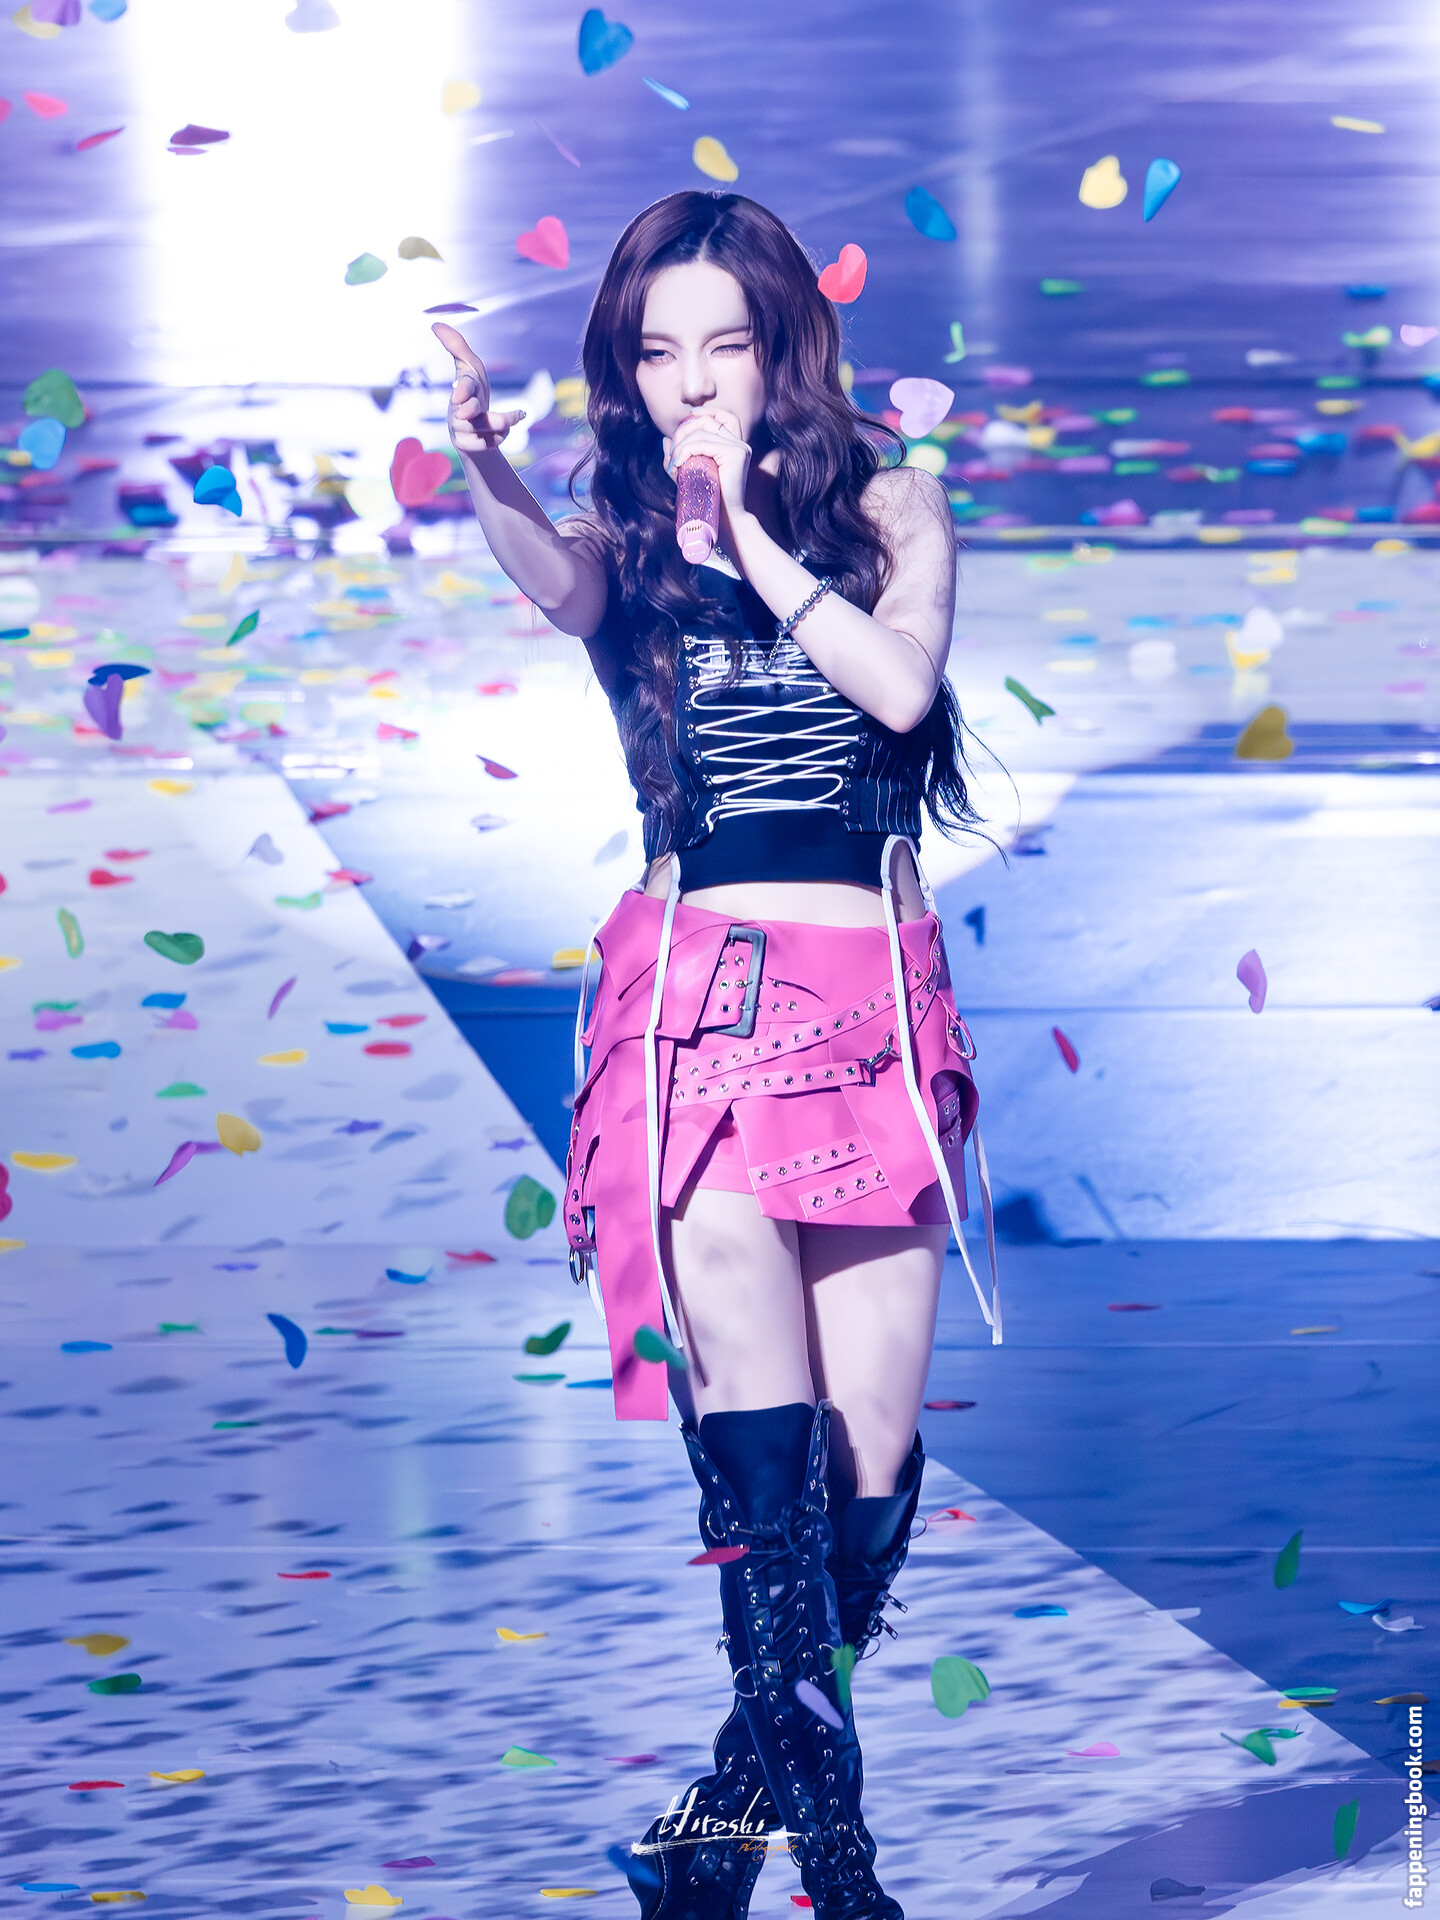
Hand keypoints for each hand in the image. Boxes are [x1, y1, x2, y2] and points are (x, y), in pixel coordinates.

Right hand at [432, 322, 525, 456]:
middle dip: (483, 408)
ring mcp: (460, 430)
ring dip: (503, 421)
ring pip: (485, 427)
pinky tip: (503, 432)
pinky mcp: (467, 446)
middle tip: (494, 411)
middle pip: (472, 412)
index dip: (463, 390)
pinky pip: (490, 442)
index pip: (463, 386)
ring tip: (520, 414)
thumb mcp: (470, 367)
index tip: (459, 396)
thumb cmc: (474, 392)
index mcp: (461, 389)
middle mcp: (457, 410)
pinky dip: (500, 437)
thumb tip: (435, 323)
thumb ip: (456, 345)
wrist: (475, 427)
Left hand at [663, 408, 751, 523]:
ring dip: (680, 445)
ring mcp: (739, 447)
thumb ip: (680, 456)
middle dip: (683, 431)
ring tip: (673, 464)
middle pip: (707, 420)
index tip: (685, 423)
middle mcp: (740, 443)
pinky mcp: (736, 453)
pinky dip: (685, 451)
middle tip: (671, 454)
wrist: (725, 522)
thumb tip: (665, 440)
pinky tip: (678, 465)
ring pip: (702, 431)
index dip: (704, 412)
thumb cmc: (708, 501)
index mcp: (734, 445)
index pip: (723, 416)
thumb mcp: (690, 473)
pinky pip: (703, 443)